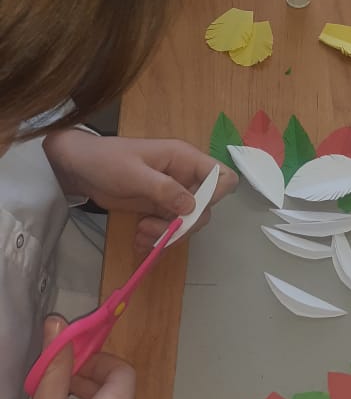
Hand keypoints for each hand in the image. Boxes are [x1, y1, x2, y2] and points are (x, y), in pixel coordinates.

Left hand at [43, 130, 236, 251]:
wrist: (80, 169)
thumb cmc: (106, 161)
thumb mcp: (134, 174)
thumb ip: (163, 189)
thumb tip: (192, 206)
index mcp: (184, 158)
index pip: (221, 176)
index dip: (214, 196)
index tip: (192, 209)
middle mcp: (185, 176)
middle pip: (206, 207)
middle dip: (184, 223)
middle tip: (155, 228)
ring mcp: (173, 194)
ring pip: (188, 222)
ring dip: (167, 234)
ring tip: (141, 233)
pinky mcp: (159, 208)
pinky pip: (170, 228)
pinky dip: (157, 238)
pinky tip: (139, 240)